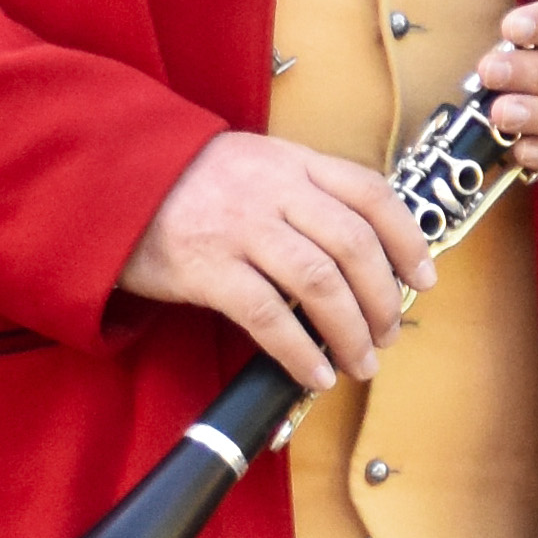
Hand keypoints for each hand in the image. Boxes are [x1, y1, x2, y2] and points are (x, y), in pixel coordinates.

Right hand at [122, 130, 433, 390]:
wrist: (111, 183)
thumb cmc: (191, 185)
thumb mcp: (256, 166)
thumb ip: (305, 194)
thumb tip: (363, 252)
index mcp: (293, 162)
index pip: (371, 193)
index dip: (408, 238)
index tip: (425, 278)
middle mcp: (273, 190)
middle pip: (353, 244)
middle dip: (383, 297)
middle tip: (390, 332)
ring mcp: (240, 227)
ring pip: (319, 282)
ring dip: (350, 330)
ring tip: (361, 361)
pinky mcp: (206, 267)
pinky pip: (266, 315)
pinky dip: (298, 351)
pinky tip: (313, 374)